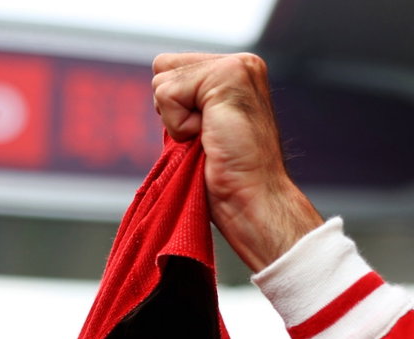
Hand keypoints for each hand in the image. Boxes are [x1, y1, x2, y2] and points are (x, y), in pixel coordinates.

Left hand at [152, 52, 322, 271]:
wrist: (254, 199)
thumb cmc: (229, 176)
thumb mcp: (203, 128)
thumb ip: (188, 101)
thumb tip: (159, 88)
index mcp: (235, 72)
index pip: (171, 68)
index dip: (174, 108)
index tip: (205, 134)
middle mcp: (240, 64)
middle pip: (163, 67)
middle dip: (172, 110)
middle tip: (207, 137)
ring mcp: (236, 67)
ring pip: (163, 81)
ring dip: (177, 121)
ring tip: (210, 139)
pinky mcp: (226, 78)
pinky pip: (167, 94)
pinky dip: (178, 126)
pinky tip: (209, 139)